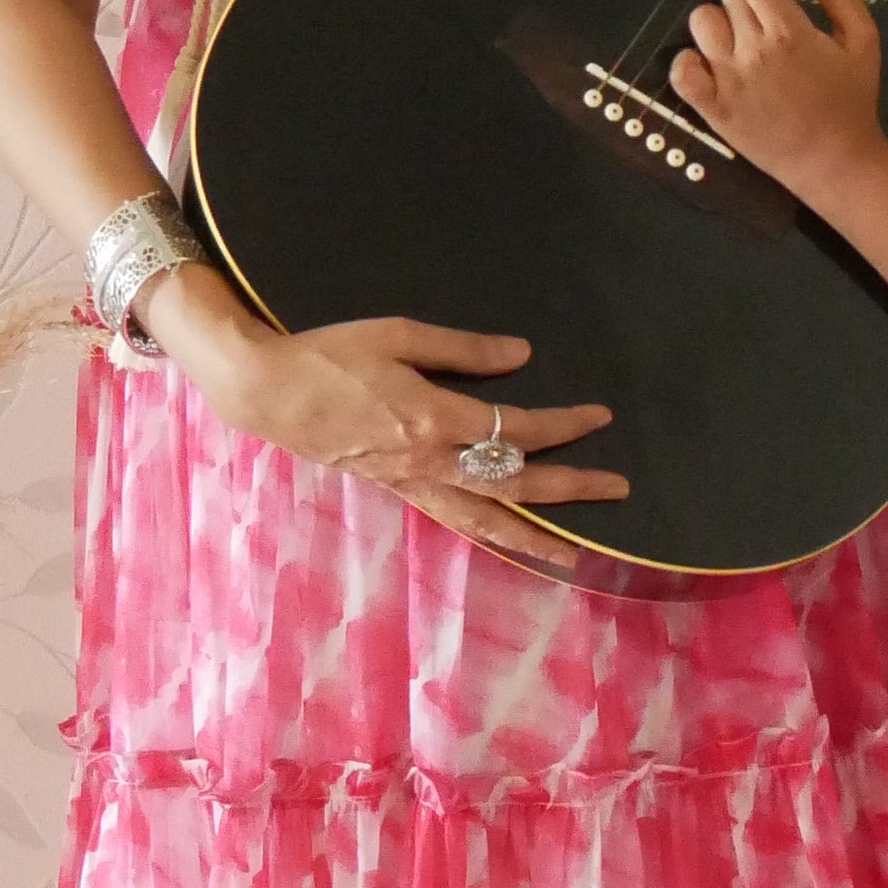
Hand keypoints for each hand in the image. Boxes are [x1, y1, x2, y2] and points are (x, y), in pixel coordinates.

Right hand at [143, 272, 625, 567]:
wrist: (268, 391)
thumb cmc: (330, 354)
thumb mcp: (397, 334)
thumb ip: (462, 350)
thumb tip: (521, 357)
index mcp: (434, 419)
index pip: (516, 429)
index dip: (563, 424)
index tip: (600, 415)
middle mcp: (429, 462)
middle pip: (514, 485)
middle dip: (570, 488)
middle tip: (618, 488)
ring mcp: (412, 483)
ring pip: (485, 519)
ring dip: (535, 536)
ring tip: (578, 552)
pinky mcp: (397, 490)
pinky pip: (454, 521)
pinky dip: (489, 536)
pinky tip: (511, 543)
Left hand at [672, 0, 885, 207]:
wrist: (835, 162)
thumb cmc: (852, 99)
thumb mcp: (863, 37)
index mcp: (789, 31)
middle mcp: (752, 51)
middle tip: (763, 15)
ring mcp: (727, 80)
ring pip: (701, 22)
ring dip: (719, 22)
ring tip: (738, 40)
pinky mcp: (712, 108)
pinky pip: (680, 70)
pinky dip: (689, 61)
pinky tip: (709, 65)